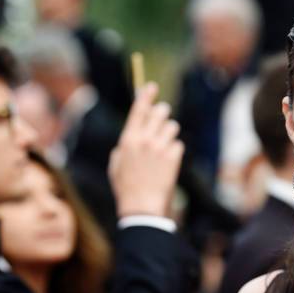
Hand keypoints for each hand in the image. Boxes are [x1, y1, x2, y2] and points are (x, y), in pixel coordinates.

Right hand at [109, 83, 184, 217]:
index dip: (145, 95)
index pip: (138, 109)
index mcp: (128, 139)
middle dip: (162, 112)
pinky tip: (168, 162)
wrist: (142, 206)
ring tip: (163, 146)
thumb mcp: (116, 165)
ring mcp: (160, 147)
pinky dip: (174, 151)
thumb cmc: (126, 188)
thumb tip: (132, 134)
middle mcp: (144, 139)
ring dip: (169, 133)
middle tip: (162, 116)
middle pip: (160, 112)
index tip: (151, 86)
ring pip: (172, 126)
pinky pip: (178, 144)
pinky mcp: (173, 157)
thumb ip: (123, 147)